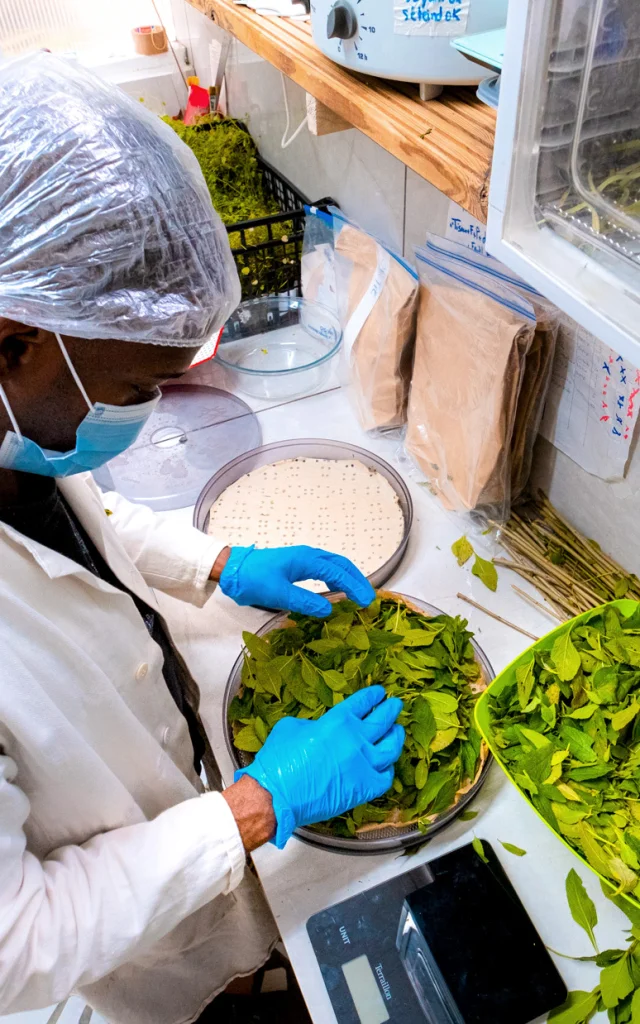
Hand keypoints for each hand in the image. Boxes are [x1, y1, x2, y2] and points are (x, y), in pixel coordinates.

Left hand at [218, 544, 375, 616]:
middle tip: (370, 597)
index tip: (367, 601)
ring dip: (349, 577)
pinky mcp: (297, 564)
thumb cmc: (252, 579)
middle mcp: (308, 556)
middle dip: (358, 580)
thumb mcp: (277, 593)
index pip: (338, 572)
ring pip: (334, 565)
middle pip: (341, 564)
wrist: (231, 568)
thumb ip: (304, 601)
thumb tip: (329, 609)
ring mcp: (303, 559)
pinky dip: (337, 577)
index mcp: (307, 560)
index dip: (355, 586)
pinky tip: (338, 588)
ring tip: (360, 593)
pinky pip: (324, 568)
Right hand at [236, 686, 403, 847]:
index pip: (363, 702)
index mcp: (339, 720)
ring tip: (398, 731)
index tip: (379, 693)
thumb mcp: (292, 726)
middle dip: (391, 709)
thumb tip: (320, 727)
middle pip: (383, 720)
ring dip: (396, 737)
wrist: (277, 795)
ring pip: (392, 748)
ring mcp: (364, 765)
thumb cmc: (279, 760)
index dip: (373, 696)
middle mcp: (357, 740)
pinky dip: (388, 769)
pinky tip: (386, 765)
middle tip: (395, 705)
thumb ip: (313, 723)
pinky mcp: (365, 789)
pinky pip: (386, 777)